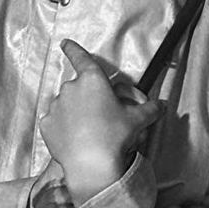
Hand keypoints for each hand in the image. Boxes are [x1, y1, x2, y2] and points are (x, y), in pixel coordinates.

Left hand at [39, 39, 161, 204]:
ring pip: (65, 104)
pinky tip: (74, 139)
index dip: (73, 49)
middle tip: (100, 114)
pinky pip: (55, 121)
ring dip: (74, 111)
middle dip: (86, 96)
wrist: (91, 165)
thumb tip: (162, 105)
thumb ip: (150, 109)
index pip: (81, 58)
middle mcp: (70, 88)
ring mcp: (55, 106)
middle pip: (78, 87)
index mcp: (92, 80)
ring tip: (88, 130)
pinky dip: (63, 126)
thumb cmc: (115, 135)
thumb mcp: (138, 120)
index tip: (64, 43)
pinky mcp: (46, 125)